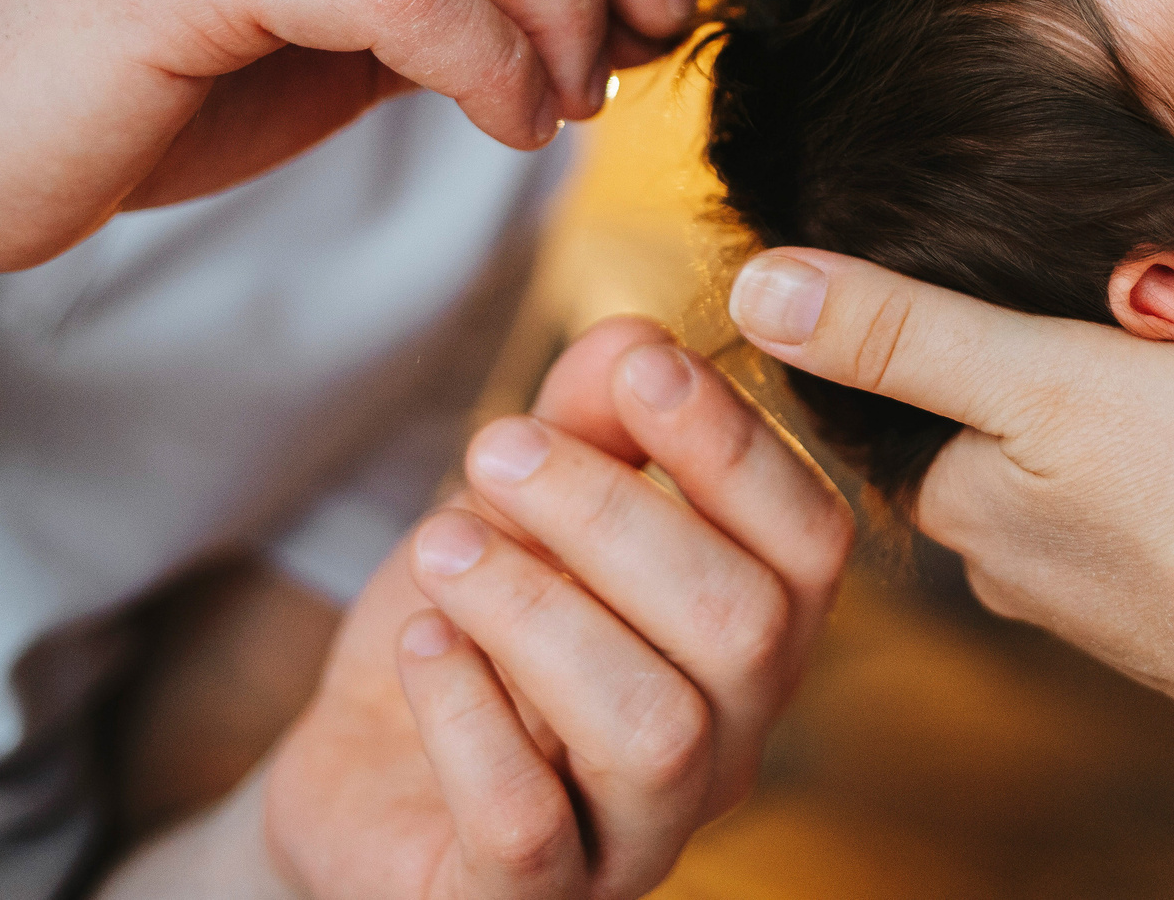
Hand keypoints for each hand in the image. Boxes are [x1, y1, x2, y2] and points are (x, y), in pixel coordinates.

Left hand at [260, 316, 851, 899]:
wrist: (363, 774)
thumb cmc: (476, 632)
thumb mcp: (523, 504)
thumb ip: (589, 420)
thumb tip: (636, 336)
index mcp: (752, 635)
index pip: (810, 543)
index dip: (736, 447)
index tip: (639, 367)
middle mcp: (728, 745)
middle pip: (741, 628)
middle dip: (613, 514)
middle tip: (496, 451)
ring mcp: (637, 836)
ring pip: (653, 728)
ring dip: (535, 608)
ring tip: (442, 546)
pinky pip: (529, 827)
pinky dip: (466, 715)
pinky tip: (424, 646)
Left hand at [724, 248, 1173, 729]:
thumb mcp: (1043, 374)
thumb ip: (903, 330)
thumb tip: (753, 282)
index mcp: (954, 501)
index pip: (907, 385)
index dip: (960, 307)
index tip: (1036, 265)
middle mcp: (1007, 562)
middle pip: (996, 418)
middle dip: (1053, 353)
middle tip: (1143, 299)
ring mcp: (1096, 593)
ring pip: (1077, 458)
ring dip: (1122, 400)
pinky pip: (1149, 501)